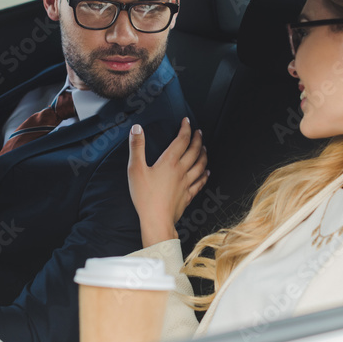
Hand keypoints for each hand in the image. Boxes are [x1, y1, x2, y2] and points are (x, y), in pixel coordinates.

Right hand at [127, 118, 208, 247]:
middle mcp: (181, 171)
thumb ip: (137, 147)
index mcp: (169, 162)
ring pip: (200, 165)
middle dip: (197, 139)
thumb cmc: (145, 196)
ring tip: (204, 148)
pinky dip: (205, 175)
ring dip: (203, 154)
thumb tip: (137, 128)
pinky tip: (207, 172)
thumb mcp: (135, 169)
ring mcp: (186, 184)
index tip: (186, 121)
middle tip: (199, 132)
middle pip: (194, 151)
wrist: (156, 220)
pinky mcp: (187, 196)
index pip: (181, 140)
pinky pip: (200, 182)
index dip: (185, 129)